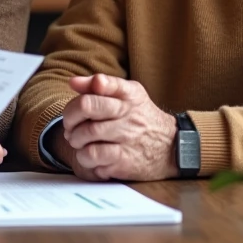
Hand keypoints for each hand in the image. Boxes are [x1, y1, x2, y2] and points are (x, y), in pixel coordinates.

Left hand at [59, 74, 177, 181]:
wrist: (173, 149)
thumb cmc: (143, 119)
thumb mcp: (129, 95)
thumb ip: (101, 86)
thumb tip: (73, 82)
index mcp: (129, 94)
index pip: (100, 84)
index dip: (82, 92)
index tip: (79, 107)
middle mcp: (129, 114)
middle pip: (87, 106)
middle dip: (70, 118)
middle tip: (71, 127)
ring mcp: (127, 137)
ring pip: (86, 133)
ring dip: (75, 139)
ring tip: (80, 142)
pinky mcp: (125, 161)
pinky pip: (93, 155)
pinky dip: (84, 156)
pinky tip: (90, 156)